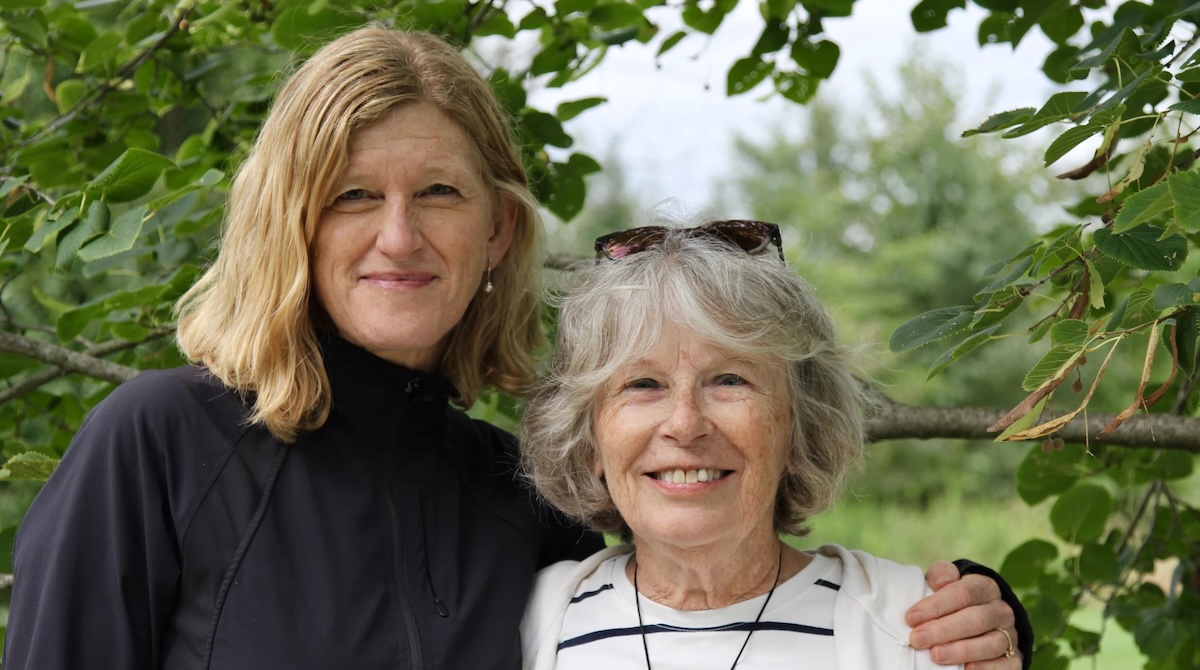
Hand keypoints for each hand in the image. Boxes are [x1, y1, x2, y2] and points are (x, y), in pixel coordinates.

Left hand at [906, 561, 1020, 668]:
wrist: (980, 617)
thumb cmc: (954, 599)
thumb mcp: (946, 581)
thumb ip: (942, 575)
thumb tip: (940, 583)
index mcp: (985, 587)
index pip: (963, 593)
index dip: (936, 605)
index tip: (911, 618)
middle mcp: (1001, 610)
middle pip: (977, 619)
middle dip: (944, 630)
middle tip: (917, 639)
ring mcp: (1010, 635)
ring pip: (992, 643)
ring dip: (962, 651)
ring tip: (936, 655)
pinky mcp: (1015, 658)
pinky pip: (1007, 665)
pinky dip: (987, 668)